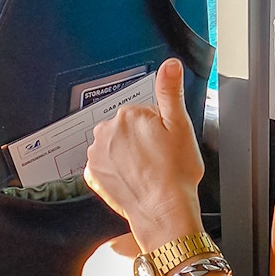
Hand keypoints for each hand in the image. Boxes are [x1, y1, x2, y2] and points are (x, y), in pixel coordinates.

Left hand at [84, 58, 204, 250]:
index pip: (144, 112)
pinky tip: (133, 178)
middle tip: (159, 156)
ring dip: (127, 153)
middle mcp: (106, 132)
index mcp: (128, 115)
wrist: (164, 210)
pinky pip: (104, 164)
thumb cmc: (175, 173)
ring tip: (148, 169)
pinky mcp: (93, 175)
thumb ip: (171, 91)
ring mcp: (97, 155)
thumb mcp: (181, 125)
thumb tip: (169, 65)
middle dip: (142, 138)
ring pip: (115, 145)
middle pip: (127, 127)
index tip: (166, 142)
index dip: (160, 127)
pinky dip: (116, 170)